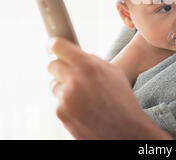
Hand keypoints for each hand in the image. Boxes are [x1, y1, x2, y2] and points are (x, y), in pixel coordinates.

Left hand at [46, 37, 171, 138]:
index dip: (52, 44)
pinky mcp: (60, 113)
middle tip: (71, 74)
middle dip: (60, 68)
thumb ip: (92, 61)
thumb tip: (75, 53)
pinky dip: (66, 103)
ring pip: (54, 85)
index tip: (50, 45)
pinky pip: (57, 102)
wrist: (124, 130)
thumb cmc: (122, 100)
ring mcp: (65, 98)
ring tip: (83, 96)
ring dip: (63, 87)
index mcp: (89, 65)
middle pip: (52, 65)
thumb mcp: (113, 72)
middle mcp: (75, 80)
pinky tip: (82, 108)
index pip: (59, 46)